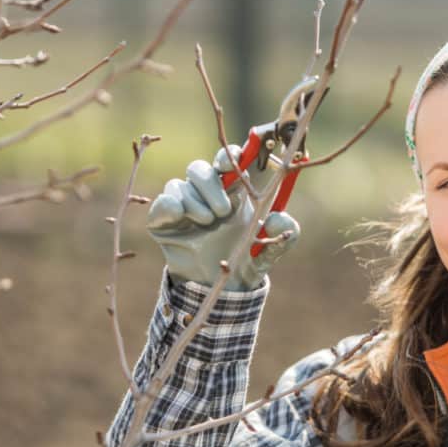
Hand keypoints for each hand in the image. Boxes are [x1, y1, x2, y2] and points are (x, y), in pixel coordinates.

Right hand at [146, 144, 299, 289]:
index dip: (228, 157)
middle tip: (223, 211)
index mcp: (233, 192)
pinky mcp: (164, 221)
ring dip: (194, 202)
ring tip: (206, 223)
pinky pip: (162, 203)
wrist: (219, 289)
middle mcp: (206, 194)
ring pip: (180, 185)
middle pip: (199, 168)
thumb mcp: (270, 250)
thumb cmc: (245, 261)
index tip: (230, 166)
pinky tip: (179, 215)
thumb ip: (285, 235)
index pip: (228, 161)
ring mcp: (184, 206)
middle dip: (210, 186)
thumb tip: (280, 219)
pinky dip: (168, 205)